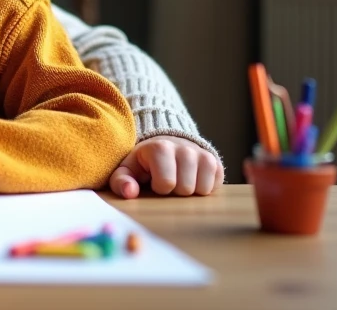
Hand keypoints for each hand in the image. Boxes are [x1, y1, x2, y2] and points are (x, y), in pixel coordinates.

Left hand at [108, 135, 222, 197]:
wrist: (166, 145)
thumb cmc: (144, 163)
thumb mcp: (128, 170)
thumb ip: (121, 181)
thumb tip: (129, 192)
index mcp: (160, 148)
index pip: (166, 183)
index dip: (159, 187)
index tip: (154, 180)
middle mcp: (185, 148)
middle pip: (185, 188)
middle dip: (174, 191)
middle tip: (168, 181)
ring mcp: (203, 154)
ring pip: (202, 189)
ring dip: (189, 191)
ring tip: (179, 180)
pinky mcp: (216, 162)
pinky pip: (214, 187)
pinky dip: (203, 188)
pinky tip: (192, 180)